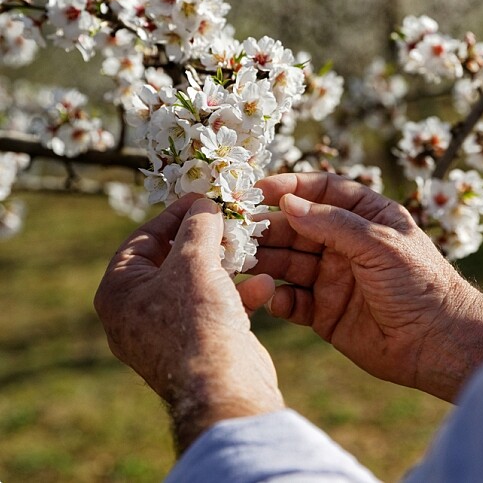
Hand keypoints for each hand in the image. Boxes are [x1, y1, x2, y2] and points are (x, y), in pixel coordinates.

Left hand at [94, 195, 284, 452]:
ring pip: (198, 283)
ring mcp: (168, 332)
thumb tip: (203, 204)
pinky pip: (215, 309)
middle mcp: (136, 313)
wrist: (222, 386)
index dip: (174, 214)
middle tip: (232, 219)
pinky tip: (263, 285)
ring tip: (251, 248)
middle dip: (207, 239)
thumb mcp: (194, 261)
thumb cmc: (197, 321)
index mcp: (118, 292)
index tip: (204, 197)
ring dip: (228, 265)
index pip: (142, 239)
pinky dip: (238, 294)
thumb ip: (198, 226)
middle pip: (172, 260)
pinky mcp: (200, 345)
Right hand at [252, 173, 482, 401]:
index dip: (292, 187)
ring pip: (286, 262)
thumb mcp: (380, 243)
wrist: (436, 340)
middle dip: (266, 226)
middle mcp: (346, 245)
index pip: (323, 192)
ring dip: (262, 260)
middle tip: (234, 229)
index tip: (258, 188)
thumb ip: (332, 223)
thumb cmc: (420, 282)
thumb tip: (288, 203)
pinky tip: (264, 295)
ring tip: (236, 259)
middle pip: (296, 227)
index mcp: (367, 218)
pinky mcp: (324, 312)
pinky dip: (272, 297)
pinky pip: (289, 300)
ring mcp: (332, 279)